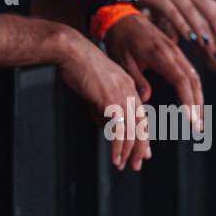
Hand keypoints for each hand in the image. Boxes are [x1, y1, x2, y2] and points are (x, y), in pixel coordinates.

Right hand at [47, 26, 150, 170]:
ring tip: (122, 165)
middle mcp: (129, 92)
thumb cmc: (78, 65)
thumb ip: (104, 106)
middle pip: (141, 127)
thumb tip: (108, 127)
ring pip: (131, 132)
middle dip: (139, 149)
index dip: (142, 136)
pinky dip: (117, 147)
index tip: (144, 151)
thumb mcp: (96, 87)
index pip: (141, 116)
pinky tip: (115, 157)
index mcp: (128, 86)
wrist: (71, 50)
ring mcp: (121, 97)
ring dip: (127, 152)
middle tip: (136, 164)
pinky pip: (119, 130)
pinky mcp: (111, 101)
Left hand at [102, 13, 204, 131]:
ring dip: (197, 97)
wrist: (121, 17)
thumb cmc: (120, 39)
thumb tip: (146, 98)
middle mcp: (173, 52)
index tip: (191, 119)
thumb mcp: (123, 60)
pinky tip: (191, 101)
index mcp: (160, 54)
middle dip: (197, 105)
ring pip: (194, 76)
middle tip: (197, 128)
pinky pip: (189, 70)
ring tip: (197, 119)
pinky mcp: (175, 51)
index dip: (188, 101)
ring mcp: (176, 50)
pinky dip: (193, 87)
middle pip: (192, 80)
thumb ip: (136, 78)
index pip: (181, 80)